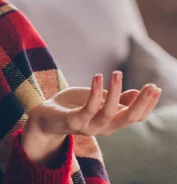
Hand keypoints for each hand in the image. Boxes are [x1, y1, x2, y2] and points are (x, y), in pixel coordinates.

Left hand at [29, 71, 161, 136]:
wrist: (43, 117)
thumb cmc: (71, 106)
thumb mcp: (96, 100)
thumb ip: (114, 99)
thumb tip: (136, 93)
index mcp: (110, 122)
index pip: (135, 117)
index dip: (147, 104)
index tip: (156, 88)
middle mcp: (103, 127)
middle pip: (129, 118)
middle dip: (142, 102)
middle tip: (151, 86)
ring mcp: (88, 126)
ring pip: (110, 112)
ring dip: (116, 92)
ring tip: (117, 73)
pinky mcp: (73, 121)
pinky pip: (88, 107)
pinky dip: (95, 92)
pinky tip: (97, 76)